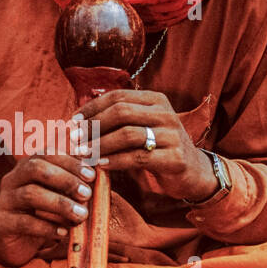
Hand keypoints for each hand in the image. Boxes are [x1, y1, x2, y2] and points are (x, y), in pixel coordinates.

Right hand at [0, 152, 96, 267]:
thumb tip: (98, 173)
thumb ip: (71, 184)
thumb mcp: (55, 196)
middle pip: (35, 168)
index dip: (70, 161)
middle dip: (65, 179)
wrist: (11, 242)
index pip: (46, 153)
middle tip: (87, 194)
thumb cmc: (39, 215)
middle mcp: (12, 179)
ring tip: (81, 215)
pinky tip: (63, 232)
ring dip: (60, 204)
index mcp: (26, 167)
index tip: (91, 175)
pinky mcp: (2, 224)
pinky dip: (47, 227)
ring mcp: (5, 201)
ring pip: (30, 194)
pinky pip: (24, 222)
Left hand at [74, 89, 215, 200]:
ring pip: (128, 134)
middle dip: (93, 126)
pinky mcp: (175, 158)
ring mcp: (172, 135)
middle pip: (121, 112)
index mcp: (156, 99)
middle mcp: (166, 113)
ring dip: (100, 145)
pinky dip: (115, 161)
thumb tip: (77, 120)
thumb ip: (118, 120)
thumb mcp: (142, 126)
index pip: (117, 96)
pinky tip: (100, 165)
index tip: (72, 122)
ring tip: (83, 154)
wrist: (194, 171)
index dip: (92, 108)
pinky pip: (138, 158)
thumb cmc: (158, 148)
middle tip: (74, 140)